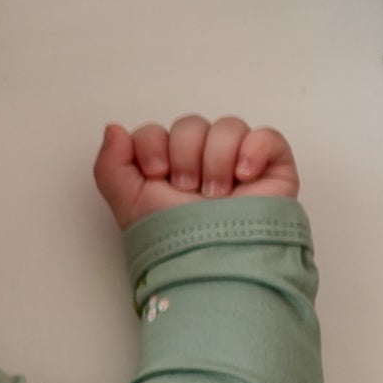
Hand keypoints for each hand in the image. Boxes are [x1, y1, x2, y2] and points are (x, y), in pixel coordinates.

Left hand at [93, 115, 298, 228]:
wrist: (212, 258)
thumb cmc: (172, 236)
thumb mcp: (128, 202)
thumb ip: (110, 164)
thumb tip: (114, 128)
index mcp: (166, 165)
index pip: (156, 131)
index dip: (152, 146)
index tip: (156, 174)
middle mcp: (200, 160)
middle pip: (190, 125)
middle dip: (184, 155)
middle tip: (187, 189)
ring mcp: (236, 160)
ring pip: (227, 126)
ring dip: (216, 159)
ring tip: (216, 194)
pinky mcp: (271, 165)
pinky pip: (266, 135)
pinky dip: (253, 151)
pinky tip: (244, 177)